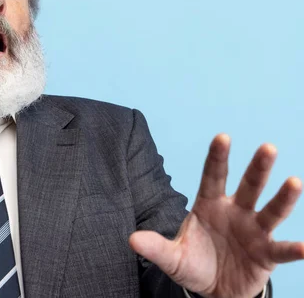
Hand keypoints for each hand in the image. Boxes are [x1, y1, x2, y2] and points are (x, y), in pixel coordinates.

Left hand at [129, 134, 303, 297]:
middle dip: (257, 168)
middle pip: (247, 186)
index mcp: (209, 205)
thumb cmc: (194, 263)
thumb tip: (132, 239)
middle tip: (267, 147)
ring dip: (283, 197)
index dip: (217, 158)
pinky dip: (293, 249)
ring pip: (270, 210)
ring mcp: (254, 231)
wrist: (214, 289)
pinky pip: (282, 250)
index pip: (213, 177)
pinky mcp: (267, 254)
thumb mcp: (172, 256)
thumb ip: (155, 247)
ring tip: (294, 182)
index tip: (222, 137)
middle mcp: (235, 212)